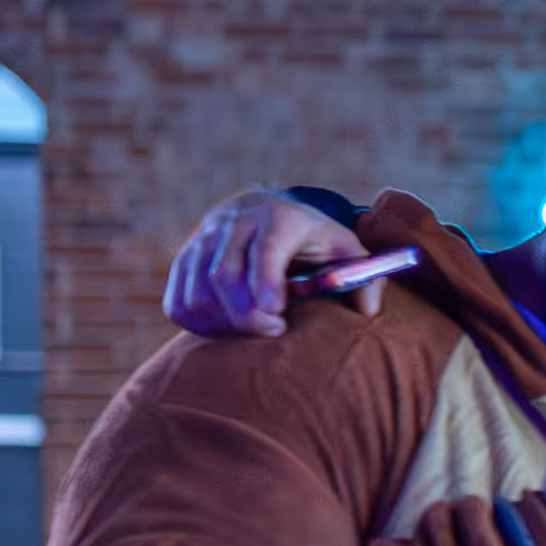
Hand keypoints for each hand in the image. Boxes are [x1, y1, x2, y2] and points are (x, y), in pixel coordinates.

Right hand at [163, 191, 369, 336]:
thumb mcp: (345, 250)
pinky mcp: (184, 260)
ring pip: (197, 292)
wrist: (268, 214)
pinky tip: (227, 326)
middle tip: (274, 331)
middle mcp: (234, 221)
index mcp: (278, 216)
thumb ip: (364, 278)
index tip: (275, 314)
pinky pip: (178, 302)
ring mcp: (202, 239)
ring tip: (253, 328)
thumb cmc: (313, 242)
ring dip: (224, 322)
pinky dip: (199, 324)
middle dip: (247, 314)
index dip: (266, 281)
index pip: (265, 248)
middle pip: (225, 275)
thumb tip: (367, 309)